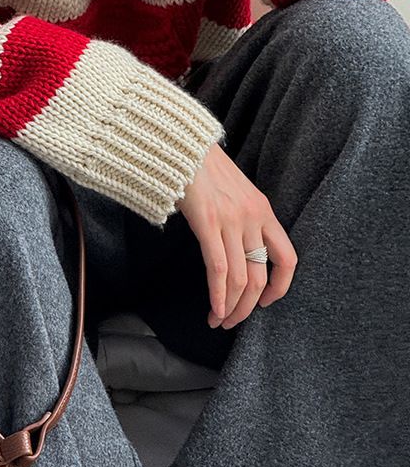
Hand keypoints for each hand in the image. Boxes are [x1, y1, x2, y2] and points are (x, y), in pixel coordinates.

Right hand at [175, 141, 297, 328]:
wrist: (180, 144)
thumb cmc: (200, 167)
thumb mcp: (232, 191)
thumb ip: (239, 217)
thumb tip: (233, 249)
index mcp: (263, 210)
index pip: (287, 258)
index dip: (280, 287)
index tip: (264, 303)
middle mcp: (253, 218)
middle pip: (261, 276)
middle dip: (247, 307)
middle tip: (232, 322)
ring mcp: (232, 220)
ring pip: (241, 278)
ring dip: (231, 307)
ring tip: (219, 321)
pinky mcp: (208, 223)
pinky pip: (220, 269)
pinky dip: (218, 295)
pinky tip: (214, 310)